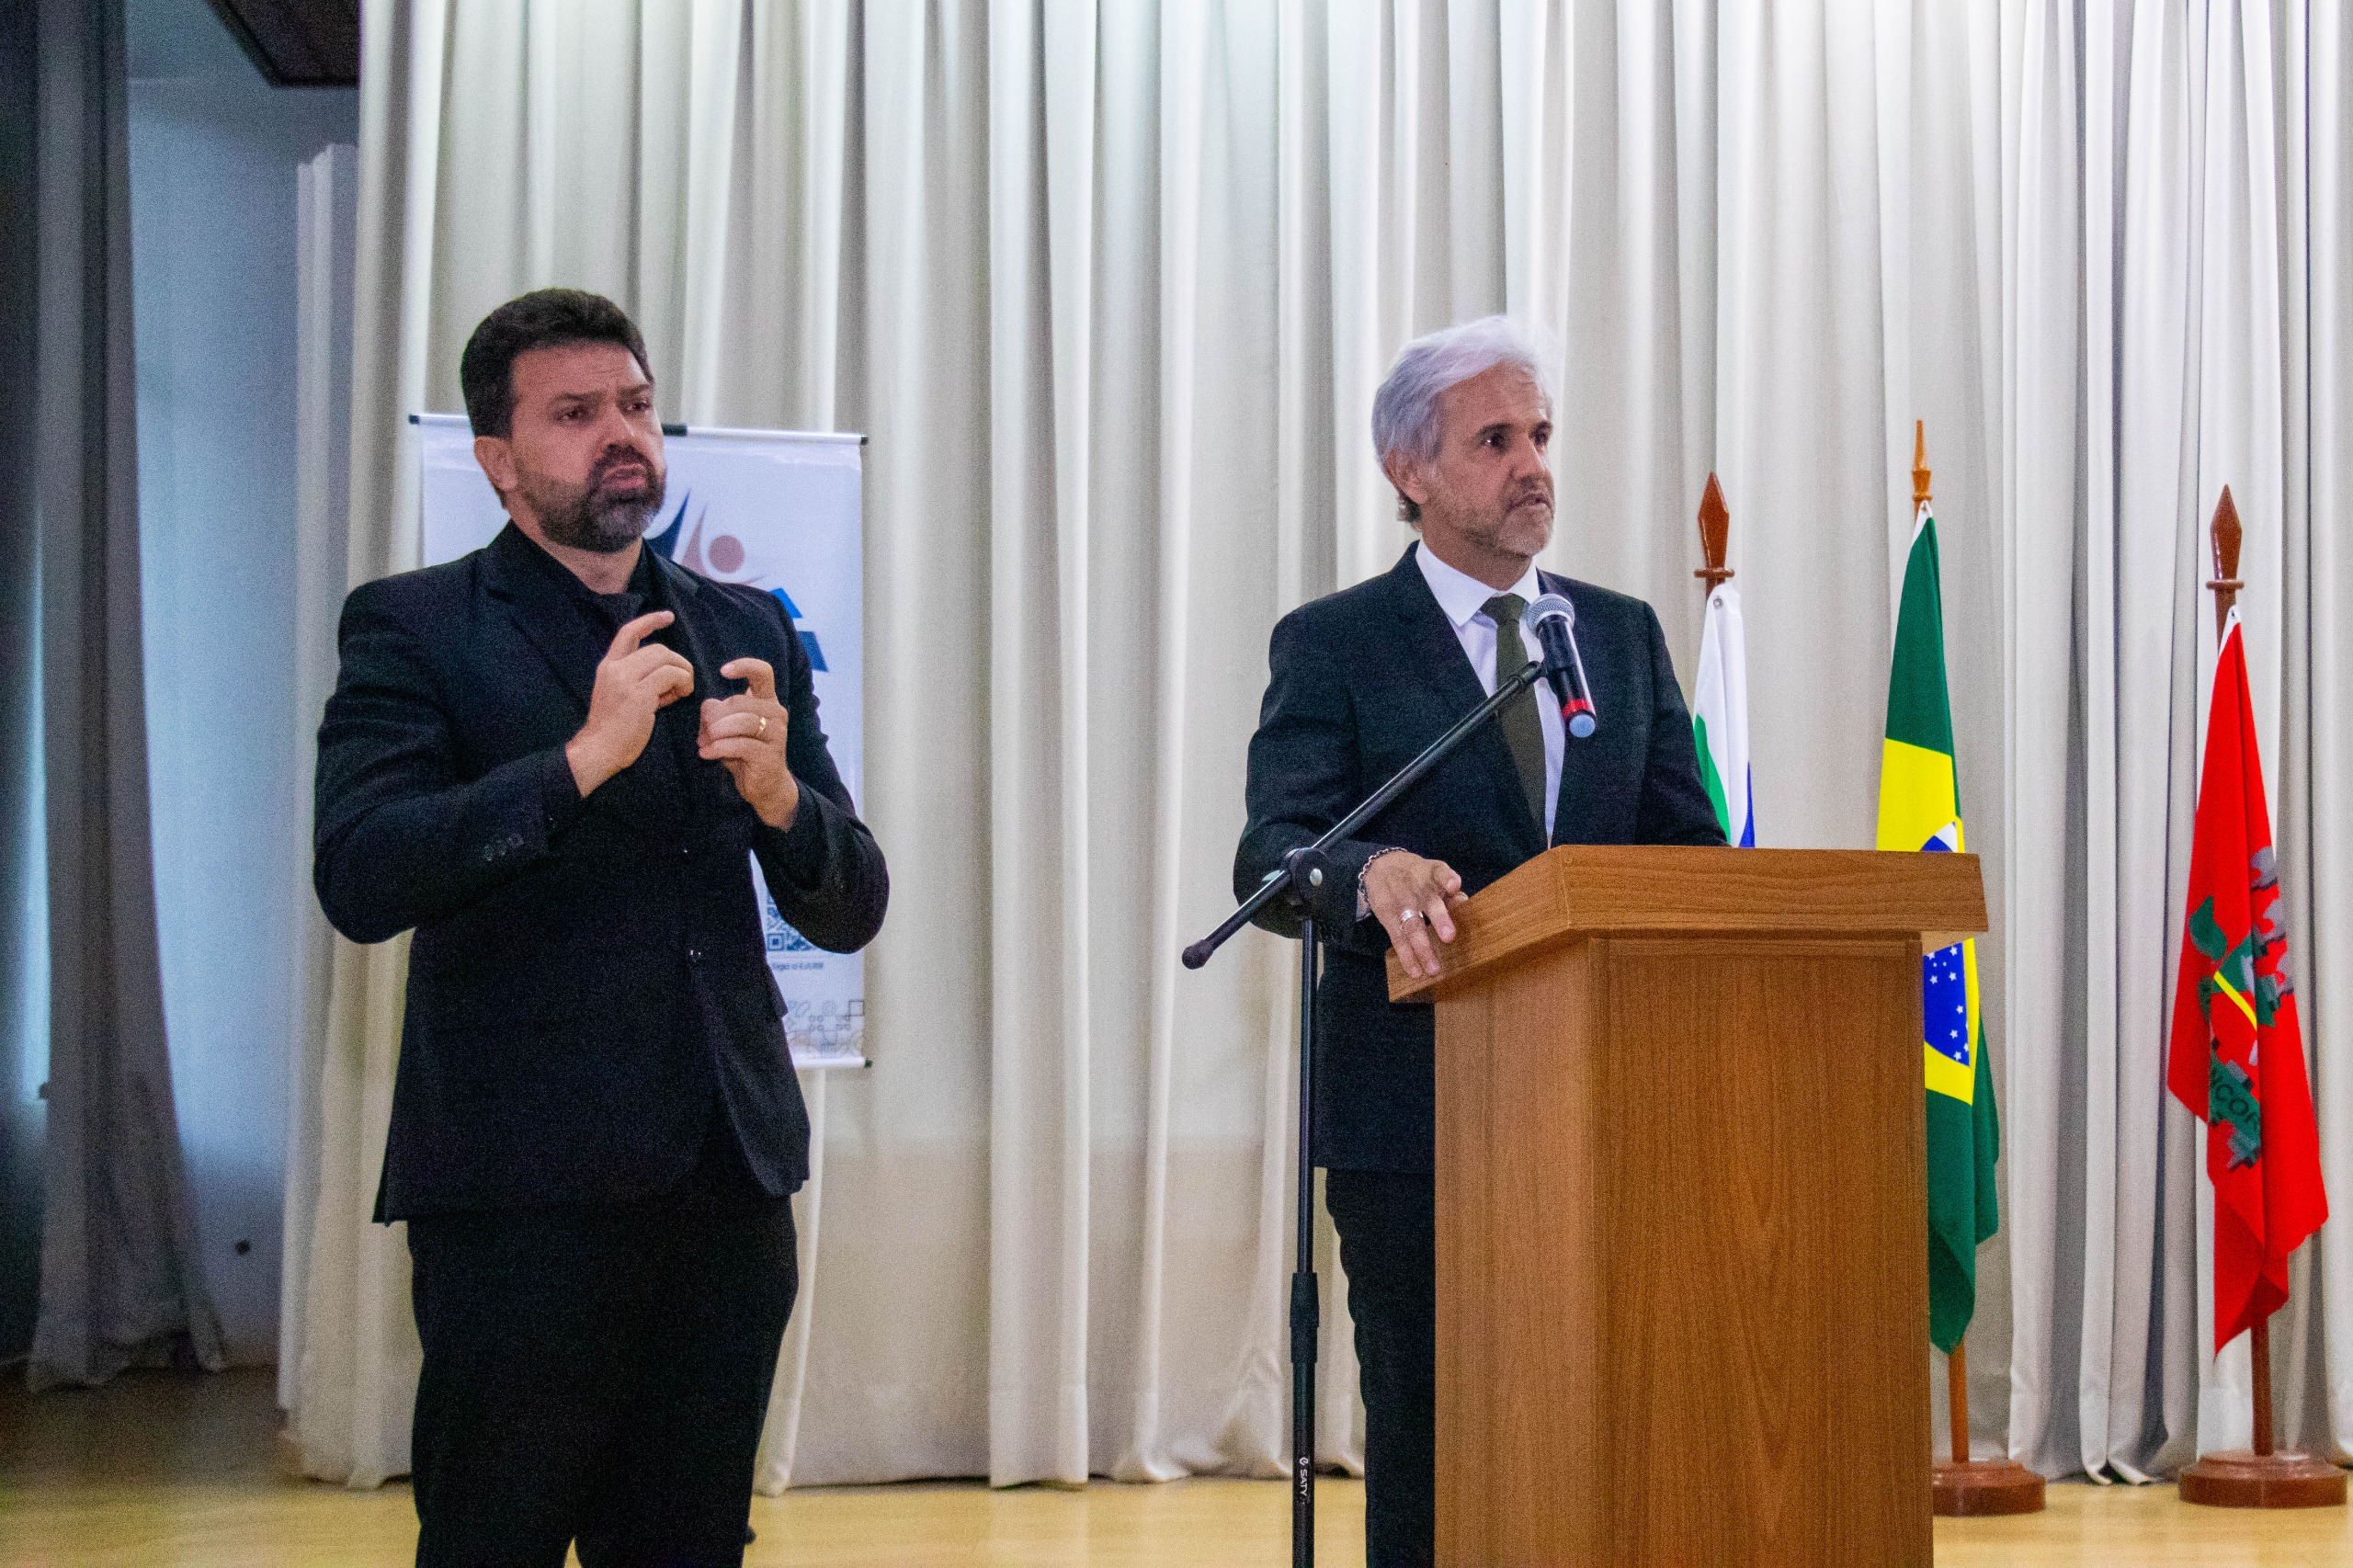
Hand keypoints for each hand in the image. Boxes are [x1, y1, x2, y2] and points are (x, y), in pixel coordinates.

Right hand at [566, 612, 694, 795]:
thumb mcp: (622, 695)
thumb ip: (643, 681)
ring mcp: (625, 680)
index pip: (628, 632)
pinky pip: (671, 676)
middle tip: (684, 681)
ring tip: (683, 690)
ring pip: (666, 658)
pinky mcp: (638, 695)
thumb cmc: (614, 728)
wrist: (599, 749)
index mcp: (608, 666)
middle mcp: (614, 668)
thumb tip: (672, 677)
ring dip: (683, 672)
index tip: (668, 616)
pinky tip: (681, 695)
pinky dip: (683, 682)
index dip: (650, 621)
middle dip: (678, 661)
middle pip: (657, 648)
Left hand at [699, 657, 798, 828]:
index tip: (723, 671)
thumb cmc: (745, 752)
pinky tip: (706, 754)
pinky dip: (718, 748)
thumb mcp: (727, 728)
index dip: (744, 666)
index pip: (763, 672)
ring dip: (716, 732)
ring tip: (704, 743)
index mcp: (767, 701)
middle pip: (739, 701)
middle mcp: (777, 713)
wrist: (765, 786)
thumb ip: (716, 712)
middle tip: (702, 733)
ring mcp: (777, 734)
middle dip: (714, 717)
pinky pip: (740, 745)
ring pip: (741, 722)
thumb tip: (708, 705)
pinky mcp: (770, 754)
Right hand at [1363, 851, 1468, 978]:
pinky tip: (1415, 971)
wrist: (1381, 866)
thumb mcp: (1433, 873)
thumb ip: (1449, 888)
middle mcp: (1417, 887)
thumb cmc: (1417, 876)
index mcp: (1432, 873)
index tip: (1454, 886)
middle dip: (1439, 919)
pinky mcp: (1387, 916)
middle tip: (1449, 937)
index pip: (1440, 873)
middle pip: (1429, 904)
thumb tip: (1464, 901)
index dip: (1447, 879)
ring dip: (1423, 948)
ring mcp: (1401, 903)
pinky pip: (1398, 938)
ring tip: (1433, 969)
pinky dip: (1407, 956)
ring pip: (1412, 927)